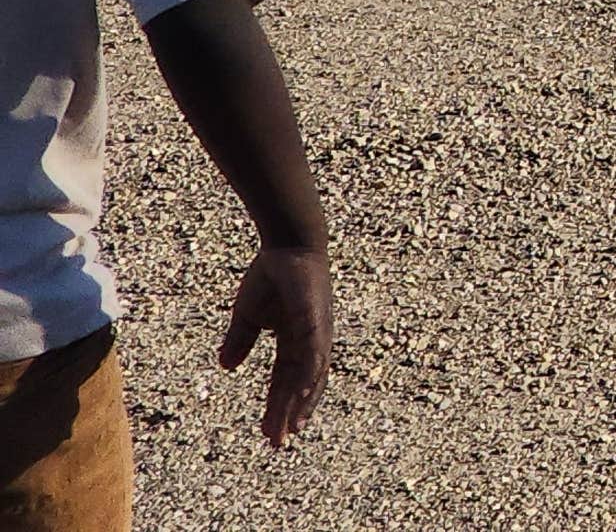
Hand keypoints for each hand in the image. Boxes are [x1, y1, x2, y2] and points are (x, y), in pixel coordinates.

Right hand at [218, 242, 331, 445]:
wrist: (287, 245)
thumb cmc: (272, 276)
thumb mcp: (248, 315)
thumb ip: (241, 340)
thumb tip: (226, 367)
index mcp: (294, 340)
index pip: (286, 380)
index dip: (278, 406)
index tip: (269, 433)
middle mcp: (310, 340)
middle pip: (299, 385)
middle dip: (289, 413)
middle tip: (279, 442)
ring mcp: (317, 331)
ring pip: (310, 375)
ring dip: (301, 402)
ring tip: (290, 428)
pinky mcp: (317, 319)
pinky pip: (316, 351)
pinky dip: (311, 373)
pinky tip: (303, 393)